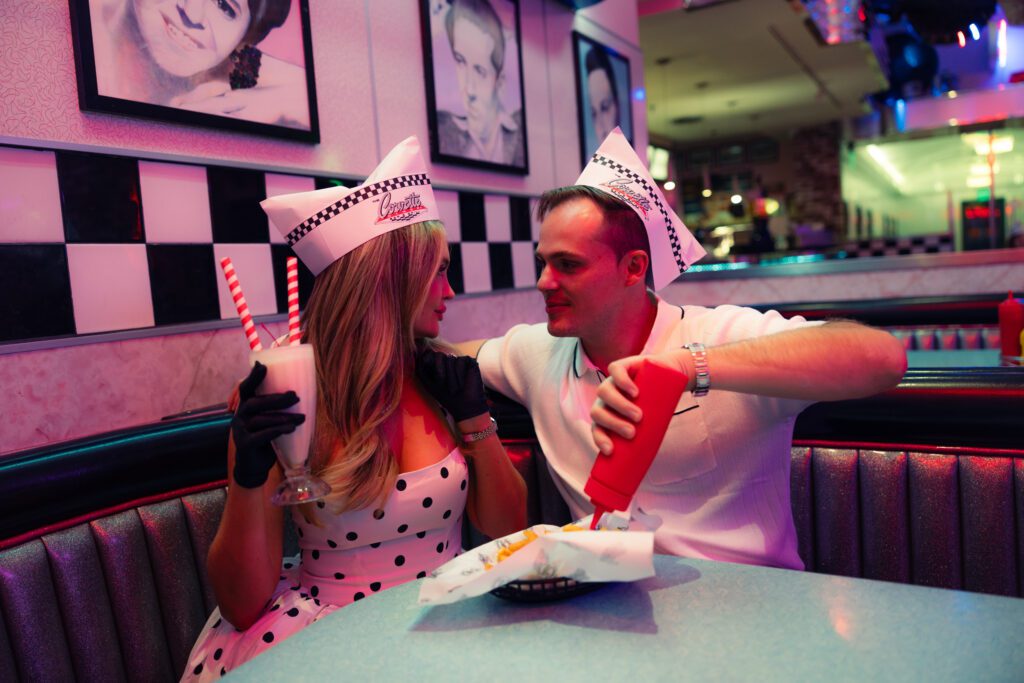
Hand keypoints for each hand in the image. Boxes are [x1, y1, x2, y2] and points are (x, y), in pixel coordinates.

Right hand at [230, 362, 304, 488]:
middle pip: (256, 403)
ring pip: (262, 419)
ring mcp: (239, 430)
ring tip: (302, 418)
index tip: (263, 365)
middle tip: (296, 396)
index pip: (246, 388)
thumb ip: (275, 408)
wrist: (254, 466)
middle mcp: (239, 416)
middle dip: (277, 399)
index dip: (253, 377)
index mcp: (245, 406)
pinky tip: (291, 428)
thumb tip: (298, 391)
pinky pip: (262, 435)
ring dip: (284, 417)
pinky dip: (278, 430)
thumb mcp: (269, 420)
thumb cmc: (265, 438)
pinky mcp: (244, 444)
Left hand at [414, 345, 487, 421]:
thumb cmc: (446, 396)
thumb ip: (420, 369)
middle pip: (439, 355)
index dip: (429, 364)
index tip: (433, 379)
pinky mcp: (469, 361)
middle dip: (440, 372)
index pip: (429, 354)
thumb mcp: (428, 384)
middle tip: (444, 385)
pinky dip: (460, 374)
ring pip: (450, 359)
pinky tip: (463, 382)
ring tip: (456, 387)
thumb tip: (418, 353)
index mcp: (435, 365)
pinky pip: (460, 361)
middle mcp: (446, 360)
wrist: (465, 406)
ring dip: (451, 377)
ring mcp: (458, 360)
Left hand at [590, 354, 685, 454]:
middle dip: (612, 423)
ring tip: (638, 415)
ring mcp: (612, 381)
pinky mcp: (623, 365)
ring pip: (604, 391)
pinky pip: (615, 370)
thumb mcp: (650, 424)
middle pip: (597, 410)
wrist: (670, 377)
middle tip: (631, 432)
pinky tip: (633, 391)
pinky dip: (622, 381)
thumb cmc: (658, 406)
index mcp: (607, 413)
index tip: (611, 450)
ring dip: (619, 406)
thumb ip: (645, 439)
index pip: (596, 427)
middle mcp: (606, 398)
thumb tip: (646, 466)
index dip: (599, 438)